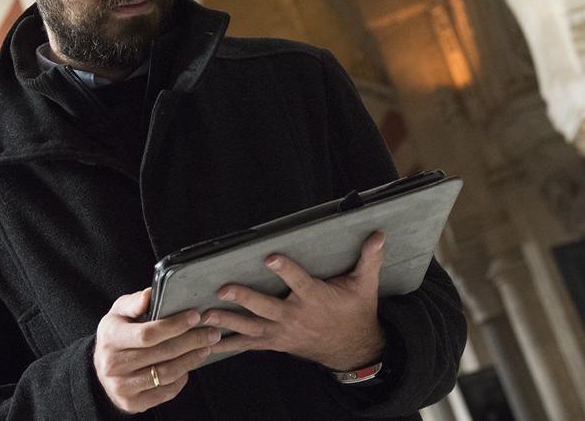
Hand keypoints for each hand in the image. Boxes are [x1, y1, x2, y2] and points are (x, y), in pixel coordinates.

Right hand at [92, 288, 220, 413]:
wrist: (101, 369)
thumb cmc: (116, 334)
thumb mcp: (119, 313)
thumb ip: (134, 302)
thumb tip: (150, 294)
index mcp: (110, 337)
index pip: (147, 333)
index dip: (175, 325)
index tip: (195, 316)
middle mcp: (113, 364)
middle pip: (162, 353)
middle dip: (191, 341)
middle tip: (212, 333)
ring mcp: (122, 386)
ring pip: (166, 373)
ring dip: (191, 360)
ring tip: (205, 347)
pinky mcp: (132, 402)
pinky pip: (165, 392)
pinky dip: (182, 378)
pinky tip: (189, 365)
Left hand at [202, 231, 386, 370]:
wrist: (352, 350)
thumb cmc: (356, 313)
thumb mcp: (365, 286)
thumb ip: (369, 259)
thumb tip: (379, 235)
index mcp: (315, 299)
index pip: (299, 281)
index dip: (285, 270)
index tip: (270, 257)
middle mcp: (296, 317)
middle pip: (266, 307)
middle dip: (244, 299)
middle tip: (223, 290)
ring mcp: (283, 332)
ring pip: (252, 327)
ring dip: (228, 321)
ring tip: (205, 315)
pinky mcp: (276, 343)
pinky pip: (249, 344)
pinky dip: (229, 343)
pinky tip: (209, 341)